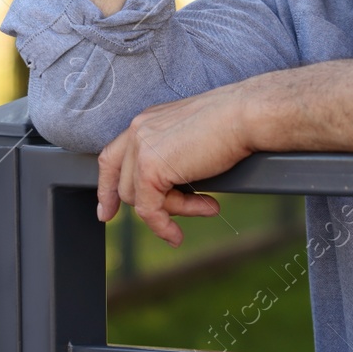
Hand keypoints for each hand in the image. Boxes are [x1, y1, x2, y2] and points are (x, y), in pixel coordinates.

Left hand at [96, 83, 256, 245]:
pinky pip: (148, 210)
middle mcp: (138, 129)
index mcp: (147, 120)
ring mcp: (141, 148)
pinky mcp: (150, 168)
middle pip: (127, 184)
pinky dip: (162, 227)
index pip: (113, 157)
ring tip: (206, 207)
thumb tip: (167, 190)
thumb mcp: (192, 138)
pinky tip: (177, 235)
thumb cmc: (233, 123)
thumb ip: (172, 156)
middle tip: (189, 212)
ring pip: (139, 199)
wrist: (246, 116)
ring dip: (173, 211)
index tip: (106, 212)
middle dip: (157, 205)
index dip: (107, 187)